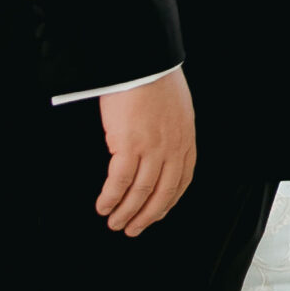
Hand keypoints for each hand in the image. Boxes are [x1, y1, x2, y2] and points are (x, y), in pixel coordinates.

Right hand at [95, 67, 195, 236]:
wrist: (144, 61)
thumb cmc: (156, 79)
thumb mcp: (177, 109)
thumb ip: (173, 133)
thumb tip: (163, 152)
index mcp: (186, 140)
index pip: (181, 181)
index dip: (167, 203)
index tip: (156, 215)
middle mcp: (173, 148)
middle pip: (162, 193)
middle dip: (146, 216)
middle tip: (132, 229)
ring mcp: (152, 148)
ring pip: (139, 192)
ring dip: (125, 212)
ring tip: (114, 223)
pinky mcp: (129, 145)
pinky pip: (119, 182)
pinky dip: (110, 198)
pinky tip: (103, 206)